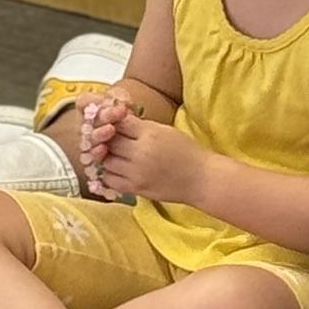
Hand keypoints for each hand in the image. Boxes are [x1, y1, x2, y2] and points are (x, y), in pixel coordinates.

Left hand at [87, 110, 203, 206]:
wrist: (203, 179)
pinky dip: (109, 173)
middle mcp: (140, 154)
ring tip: (115, 154)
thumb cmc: (187, 152)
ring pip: (105, 161)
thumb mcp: (165, 130)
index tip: (114, 124)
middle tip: (112, 139)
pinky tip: (116, 169)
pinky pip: (110, 180)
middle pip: (109, 142)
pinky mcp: (136, 188)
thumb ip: (140, 125)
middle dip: (107, 139)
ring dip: (107, 156)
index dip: (113, 122)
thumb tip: (116, 119)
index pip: (118, 123)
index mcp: (149, 135)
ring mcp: (136, 173)